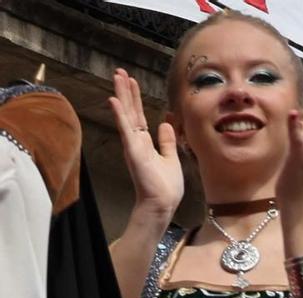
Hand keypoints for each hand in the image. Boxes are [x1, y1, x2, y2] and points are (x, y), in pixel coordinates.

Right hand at [108, 68, 182, 216]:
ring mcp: (133, 145)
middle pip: (130, 111)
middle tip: (120, 72)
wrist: (162, 204)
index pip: (138, 115)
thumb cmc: (166, 186)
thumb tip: (165, 123)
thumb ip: (167, 141)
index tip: (132, 81)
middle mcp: (136, 141)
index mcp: (145, 142)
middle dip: (125, 91)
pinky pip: (125, 130)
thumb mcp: (171, 158)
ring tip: (117, 77)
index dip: (135, 98)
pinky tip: (114, 100)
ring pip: (126, 115)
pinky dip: (120, 115)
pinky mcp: (133, 152)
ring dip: (121, 96)